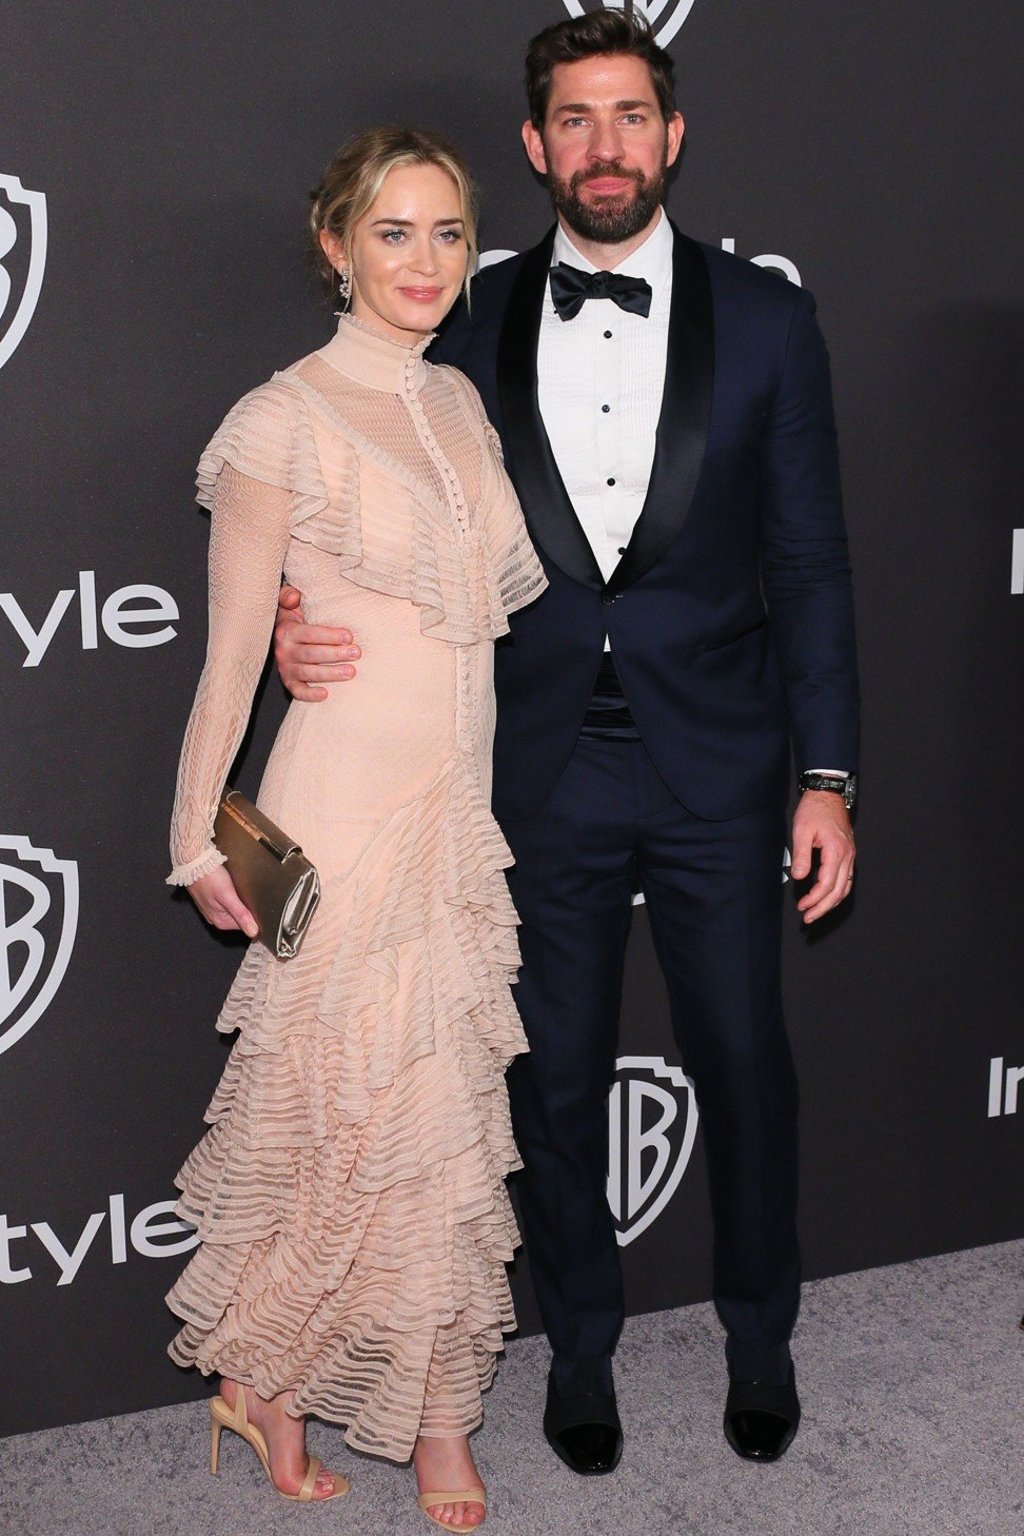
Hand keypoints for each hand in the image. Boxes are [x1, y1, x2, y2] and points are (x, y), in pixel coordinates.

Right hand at [187, 865, 258, 938]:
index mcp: (221, 921)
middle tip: (249, 895)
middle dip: (247, 908)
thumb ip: (241, 914)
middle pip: (240, 917)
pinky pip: (229, 901)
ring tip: (242, 890)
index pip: (246, 926)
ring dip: (241, 901)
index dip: (255, 917)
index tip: (259, 906)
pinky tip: (235, 888)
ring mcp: (214, 908)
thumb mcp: (228, 896)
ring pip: (235, 908)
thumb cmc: (208, 877)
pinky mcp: (213, 899)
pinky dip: (234, 895)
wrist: (193, 862)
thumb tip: (253, 932)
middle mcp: (216, 918)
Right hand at [274, 584, 360, 701]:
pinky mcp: (289, 681)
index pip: (309, 633)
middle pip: (311, 654)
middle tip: (357, 653)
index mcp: (287, 631)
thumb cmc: (293, 618)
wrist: (279, 636)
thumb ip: (289, 595)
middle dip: (335, 654)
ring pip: (308, 673)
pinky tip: (325, 695)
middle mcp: (284, 650)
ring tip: (351, 672)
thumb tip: (293, 597)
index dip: (329, 635)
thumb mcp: (289, 603)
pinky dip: (309, 695)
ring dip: (330, 674)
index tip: (349, 636)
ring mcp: (286, 667)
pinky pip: (297, 691)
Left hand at [791, 790, 855, 923]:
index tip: (802, 906)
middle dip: (823, 907)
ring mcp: (850, 855)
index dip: (814, 899)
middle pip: (838, 891)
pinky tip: (828, 897)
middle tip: (808, 918)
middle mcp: (847, 855)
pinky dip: (838, 892)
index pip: (826, 884)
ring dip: (831, 903)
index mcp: (836, 851)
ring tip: (816, 912)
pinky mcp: (848, 853)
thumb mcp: (802, 830)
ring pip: (845, 887)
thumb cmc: (815, 809)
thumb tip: (799, 876)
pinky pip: (846, 879)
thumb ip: (801, 855)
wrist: (828, 794)